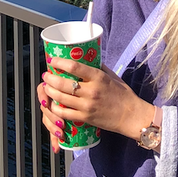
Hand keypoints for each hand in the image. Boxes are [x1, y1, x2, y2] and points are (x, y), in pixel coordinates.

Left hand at [38, 58, 153, 149]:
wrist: (131, 116)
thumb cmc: (124, 95)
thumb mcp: (113, 76)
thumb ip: (99, 68)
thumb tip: (87, 58)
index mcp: (99, 78)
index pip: (75, 67)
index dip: (60, 62)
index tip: (53, 60)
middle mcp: (91, 91)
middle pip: (63, 83)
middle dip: (50, 78)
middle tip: (46, 74)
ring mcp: (87, 106)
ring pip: (61, 98)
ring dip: (50, 91)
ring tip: (46, 87)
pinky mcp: (85, 118)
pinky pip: (65, 113)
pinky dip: (55, 108)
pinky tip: (52, 103)